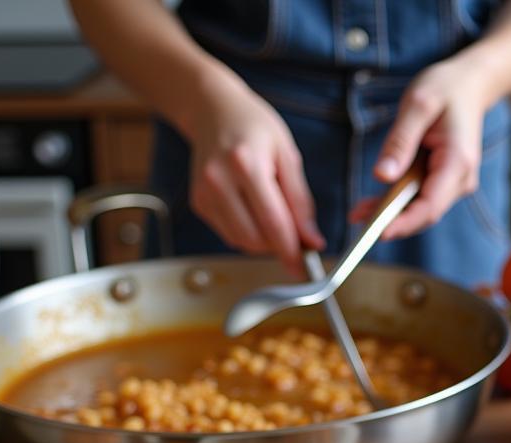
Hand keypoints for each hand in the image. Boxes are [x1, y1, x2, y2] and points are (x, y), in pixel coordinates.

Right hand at [188, 76, 324, 273]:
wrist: (212, 109)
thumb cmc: (254, 126)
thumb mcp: (287, 154)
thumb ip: (301, 201)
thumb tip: (312, 240)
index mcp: (246, 164)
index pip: (274, 222)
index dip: (292, 249)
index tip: (305, 265)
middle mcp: (219, 180)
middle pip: (255, 239)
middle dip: (278, 246)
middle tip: (294, 238)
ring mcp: (204, 193)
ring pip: (241, 242)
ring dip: (263, 242)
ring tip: (272, 216)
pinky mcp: (198, 202)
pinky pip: (228, 234)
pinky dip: (247, 233)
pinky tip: (252, 209)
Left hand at [350, 58, 488, 239]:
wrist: (470, 84)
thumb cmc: (445, 88)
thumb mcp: (418, 104)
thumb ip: (400, 141)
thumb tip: (382, 176)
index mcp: (458, 161)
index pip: (431, 206)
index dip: (405, 223)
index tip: (379, 232)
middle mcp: (461, 179)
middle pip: (424, 213)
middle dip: (391, 220)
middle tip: (355, 217)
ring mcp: (455, 184)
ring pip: (420, 210)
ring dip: (390, 213)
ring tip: (358, 211)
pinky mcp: (444, 182)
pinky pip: (420, 199)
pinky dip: (397, 202)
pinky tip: (373, 204)